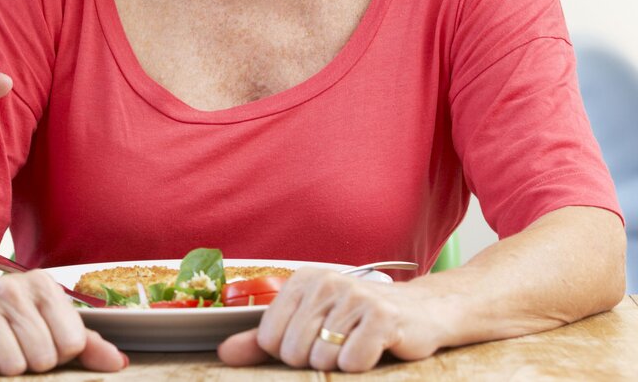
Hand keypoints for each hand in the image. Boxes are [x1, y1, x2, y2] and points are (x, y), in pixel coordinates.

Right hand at [0, 270, 126, 375]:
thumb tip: (118, 362)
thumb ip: (85, 345)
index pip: (71, 342)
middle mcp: (12, 287)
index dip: (58, 354)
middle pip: (42, 356)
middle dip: (30, 363)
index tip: (42, 342)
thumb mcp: (49, 326)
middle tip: (15, 348)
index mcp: (43, 284)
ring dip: (4, 368)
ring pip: (11, 364)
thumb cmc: (9, 323)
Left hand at [217, 268, 441, 372]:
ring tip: (358, 345)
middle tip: (341, 345)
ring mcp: (355, 297)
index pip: (269, 337)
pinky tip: (375, 349)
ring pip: (322, 359)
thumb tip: (224, 353)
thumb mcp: (310, 324)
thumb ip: (264, 341)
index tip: (313, 341)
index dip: (288, 353)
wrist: (421, 313)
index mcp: (302, 281)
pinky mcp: (383, 317)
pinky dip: (362, 366)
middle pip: (294, 351)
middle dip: (316, 360)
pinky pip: (352, 361)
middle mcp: (326, 283)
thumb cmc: (359, 322)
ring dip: (341, 364)